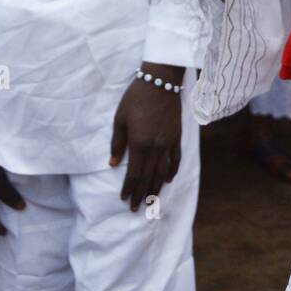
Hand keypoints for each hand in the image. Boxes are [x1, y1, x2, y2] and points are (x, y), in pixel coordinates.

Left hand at [110, 63, 184, 211]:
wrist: (160, 81)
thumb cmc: (136, 98)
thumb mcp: (120, 119)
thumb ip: (117, 143)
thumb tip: (113, 164)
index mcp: (139, 143)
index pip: (134, 173)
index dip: (129, 188)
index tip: (124, 199)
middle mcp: (156, 147)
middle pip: (149, 177)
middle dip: (141, 194)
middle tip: (136, 209)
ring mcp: (168, 143)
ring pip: (163, 172)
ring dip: (156, 188)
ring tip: (151, 201)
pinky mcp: (177, 137)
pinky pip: (176, 159)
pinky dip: (172, 171)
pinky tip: (168, 180)